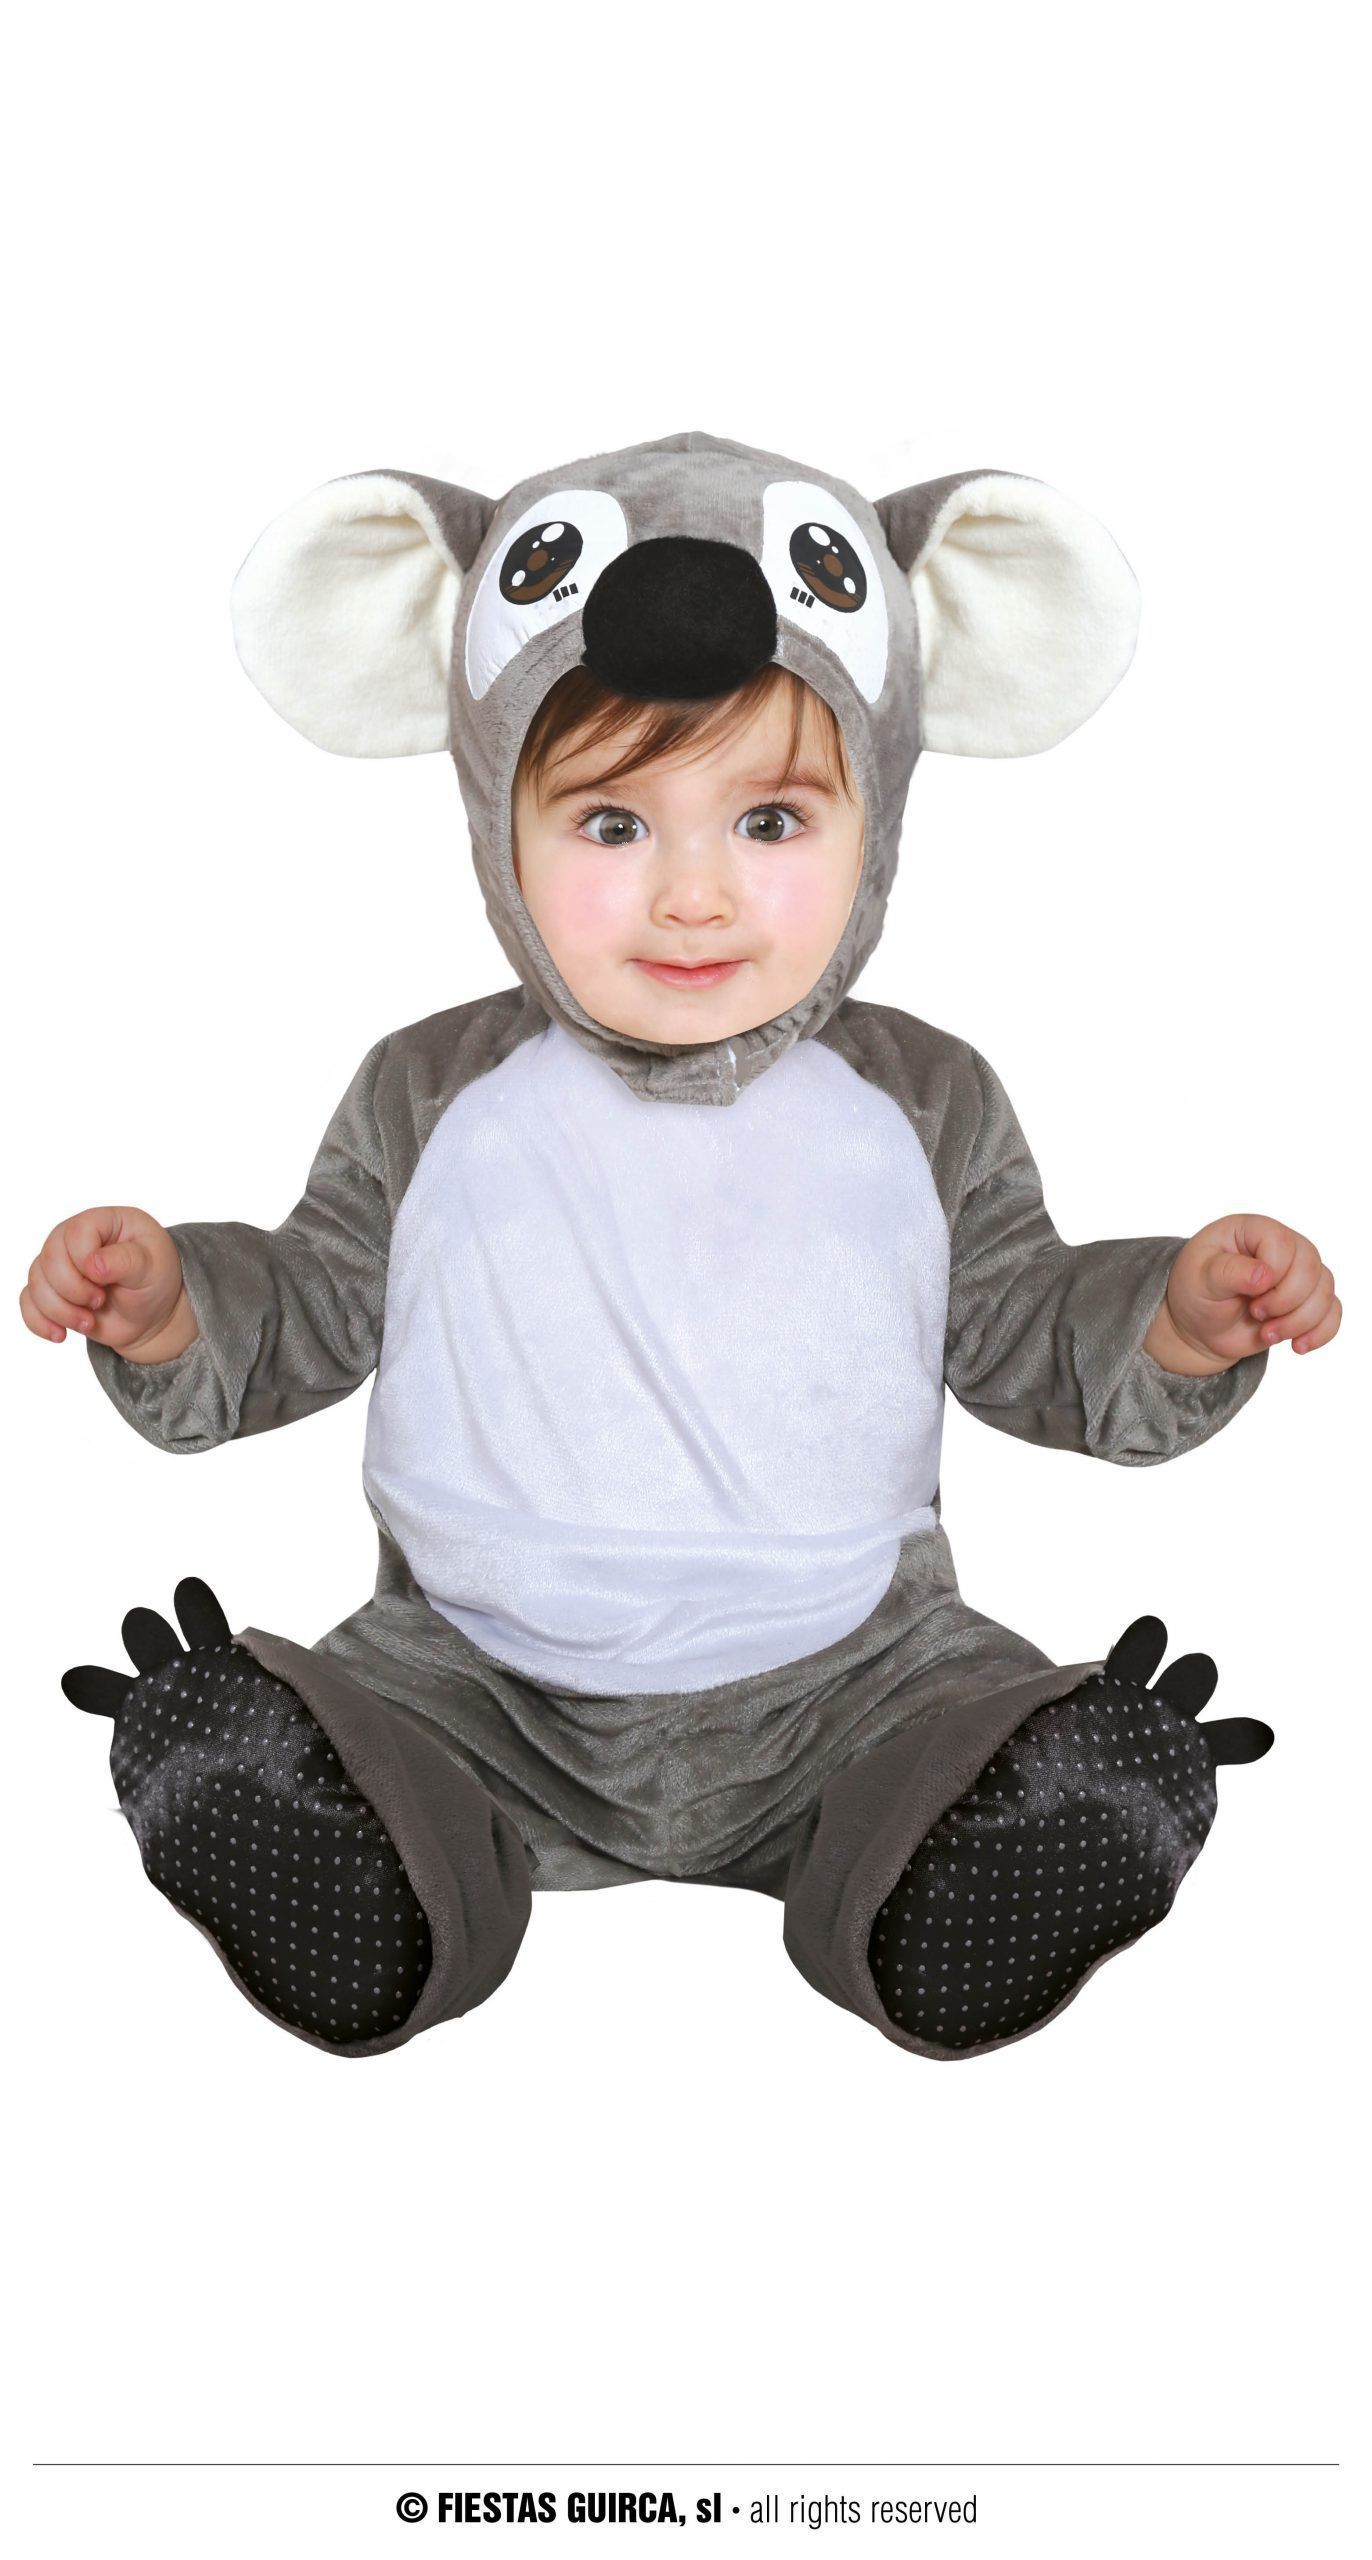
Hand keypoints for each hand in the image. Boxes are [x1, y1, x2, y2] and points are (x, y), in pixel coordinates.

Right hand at [20, 1207, 197, 1363]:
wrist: (151, 1316)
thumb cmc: (156, 1281)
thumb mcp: (154, 1267)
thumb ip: (127, 1261)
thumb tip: (93, 1264)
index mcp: (104, 1222)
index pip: (76, 1232)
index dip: (84, 1260)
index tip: (106, 1282)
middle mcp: (75, 1238)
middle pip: (50, 1258)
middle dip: (72, 1289)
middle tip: (99, 1302)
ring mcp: (60, 1265)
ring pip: (36, 1282)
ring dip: (60, 1310)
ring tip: (89, 1323)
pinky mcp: (52, 1291)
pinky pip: (28, 1302)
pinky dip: (40, 1321)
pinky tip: (61, 1334)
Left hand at [1143, 1216, 1340, 1375]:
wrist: (1199, 1326)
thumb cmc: (1195, 1292)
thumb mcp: (1198, 1279)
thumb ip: (1228, 1272)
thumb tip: (1264, 1274)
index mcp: (1253, 1231)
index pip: (1283, 1243)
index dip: (1273, 1273)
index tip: (1248, 1295)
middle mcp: (1283, 1247)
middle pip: (1311, 1268)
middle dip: (1285, 1301)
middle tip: (1256, 1314)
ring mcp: (1297, 1274)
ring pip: (1324, 1292)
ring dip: (1299, 1321)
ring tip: (1267, 1334)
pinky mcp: (1306, 1301)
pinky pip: (1332, 1312)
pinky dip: (1320, 1332)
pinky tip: (1297, 1346)